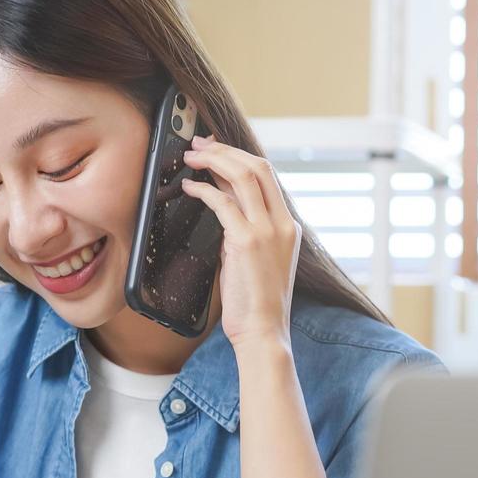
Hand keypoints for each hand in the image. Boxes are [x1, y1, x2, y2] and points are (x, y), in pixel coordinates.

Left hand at [180, 136, 301, 351]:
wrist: (264, 332)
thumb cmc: (256, 303)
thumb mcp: (255, 258)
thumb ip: (243, 230)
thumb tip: (221, 204)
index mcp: (288, 226)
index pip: (268, 176)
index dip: (239, 156)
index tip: (217, 149)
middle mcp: (282, 223)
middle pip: (257, 166)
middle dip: (225, 150)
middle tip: (199, 145)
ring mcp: (266, 231)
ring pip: (243, 176)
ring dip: (213, 161)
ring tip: (191, 158)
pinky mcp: (246, 242)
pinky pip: (223, 203)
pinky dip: (203, 190)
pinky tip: (189, 188)